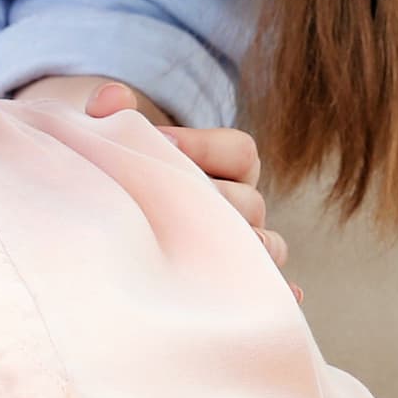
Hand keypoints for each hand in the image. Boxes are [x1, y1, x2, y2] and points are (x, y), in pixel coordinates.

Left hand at [11, 78, 286, 273]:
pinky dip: (284, 290)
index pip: (240, 151)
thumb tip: (110, 100)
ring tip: (217, 252)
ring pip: (268, 245)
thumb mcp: (112, 137)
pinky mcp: (237, 285)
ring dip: (250, 250)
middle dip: (213, 202)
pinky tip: (289, 296)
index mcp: (227, 166)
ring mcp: (243, 248)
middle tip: (171, 206)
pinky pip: (270, 288)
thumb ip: (109, 111)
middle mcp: (242, 208)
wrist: (117, 211)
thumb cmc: (123, 173)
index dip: (204, 147)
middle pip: (249, 203)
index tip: (159, 145)